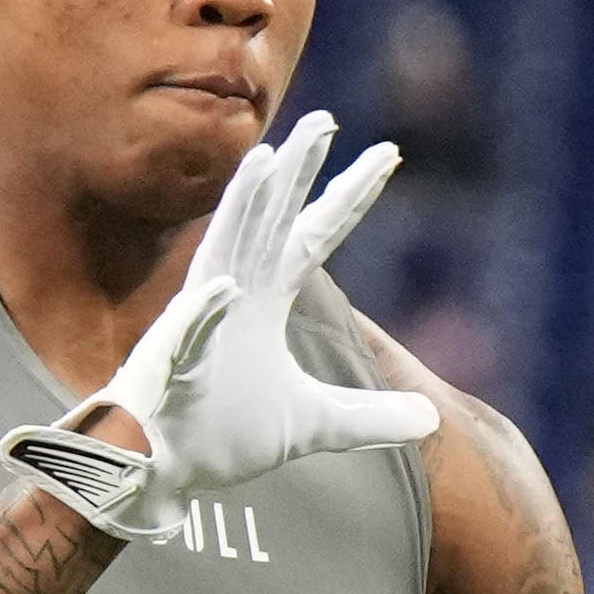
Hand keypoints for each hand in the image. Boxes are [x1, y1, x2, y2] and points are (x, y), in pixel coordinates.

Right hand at [0, 110, 440, 534]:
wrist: (162, 473)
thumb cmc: (222, 435)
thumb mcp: (313, 426)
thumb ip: (369, 417)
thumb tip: (432, 417)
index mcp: (265, 300)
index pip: (315, 234)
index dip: (350, 195)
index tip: (389, 154)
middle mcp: (233, 296)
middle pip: (271, 222)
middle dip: (297, 171)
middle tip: (325, 119)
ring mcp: (199, 325)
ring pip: (224, 252)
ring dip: (243, 209)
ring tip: (266, 159)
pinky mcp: (172, 366)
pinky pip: (189, 334)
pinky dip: (204, 311)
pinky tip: (222, 286)